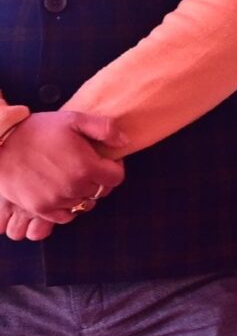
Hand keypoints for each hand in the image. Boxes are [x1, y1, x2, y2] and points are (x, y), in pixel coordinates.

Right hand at [0, 110, 121, 238]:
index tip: (103, 161)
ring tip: (70, 178)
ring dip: (81, 193)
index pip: (116, 178)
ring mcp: (55, 200)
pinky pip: (64, 216)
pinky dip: (66, 207)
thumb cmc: (38, 130)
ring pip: (83, 204)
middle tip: (84, 168)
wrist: (0, 144)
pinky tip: (60, 191)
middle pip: (100, 192)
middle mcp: (73, 187)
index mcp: (86, 167)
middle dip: (97, 180)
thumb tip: (124, 143)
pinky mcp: (39, 208)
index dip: (113, 169)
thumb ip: (105, 129)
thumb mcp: (74, 119)